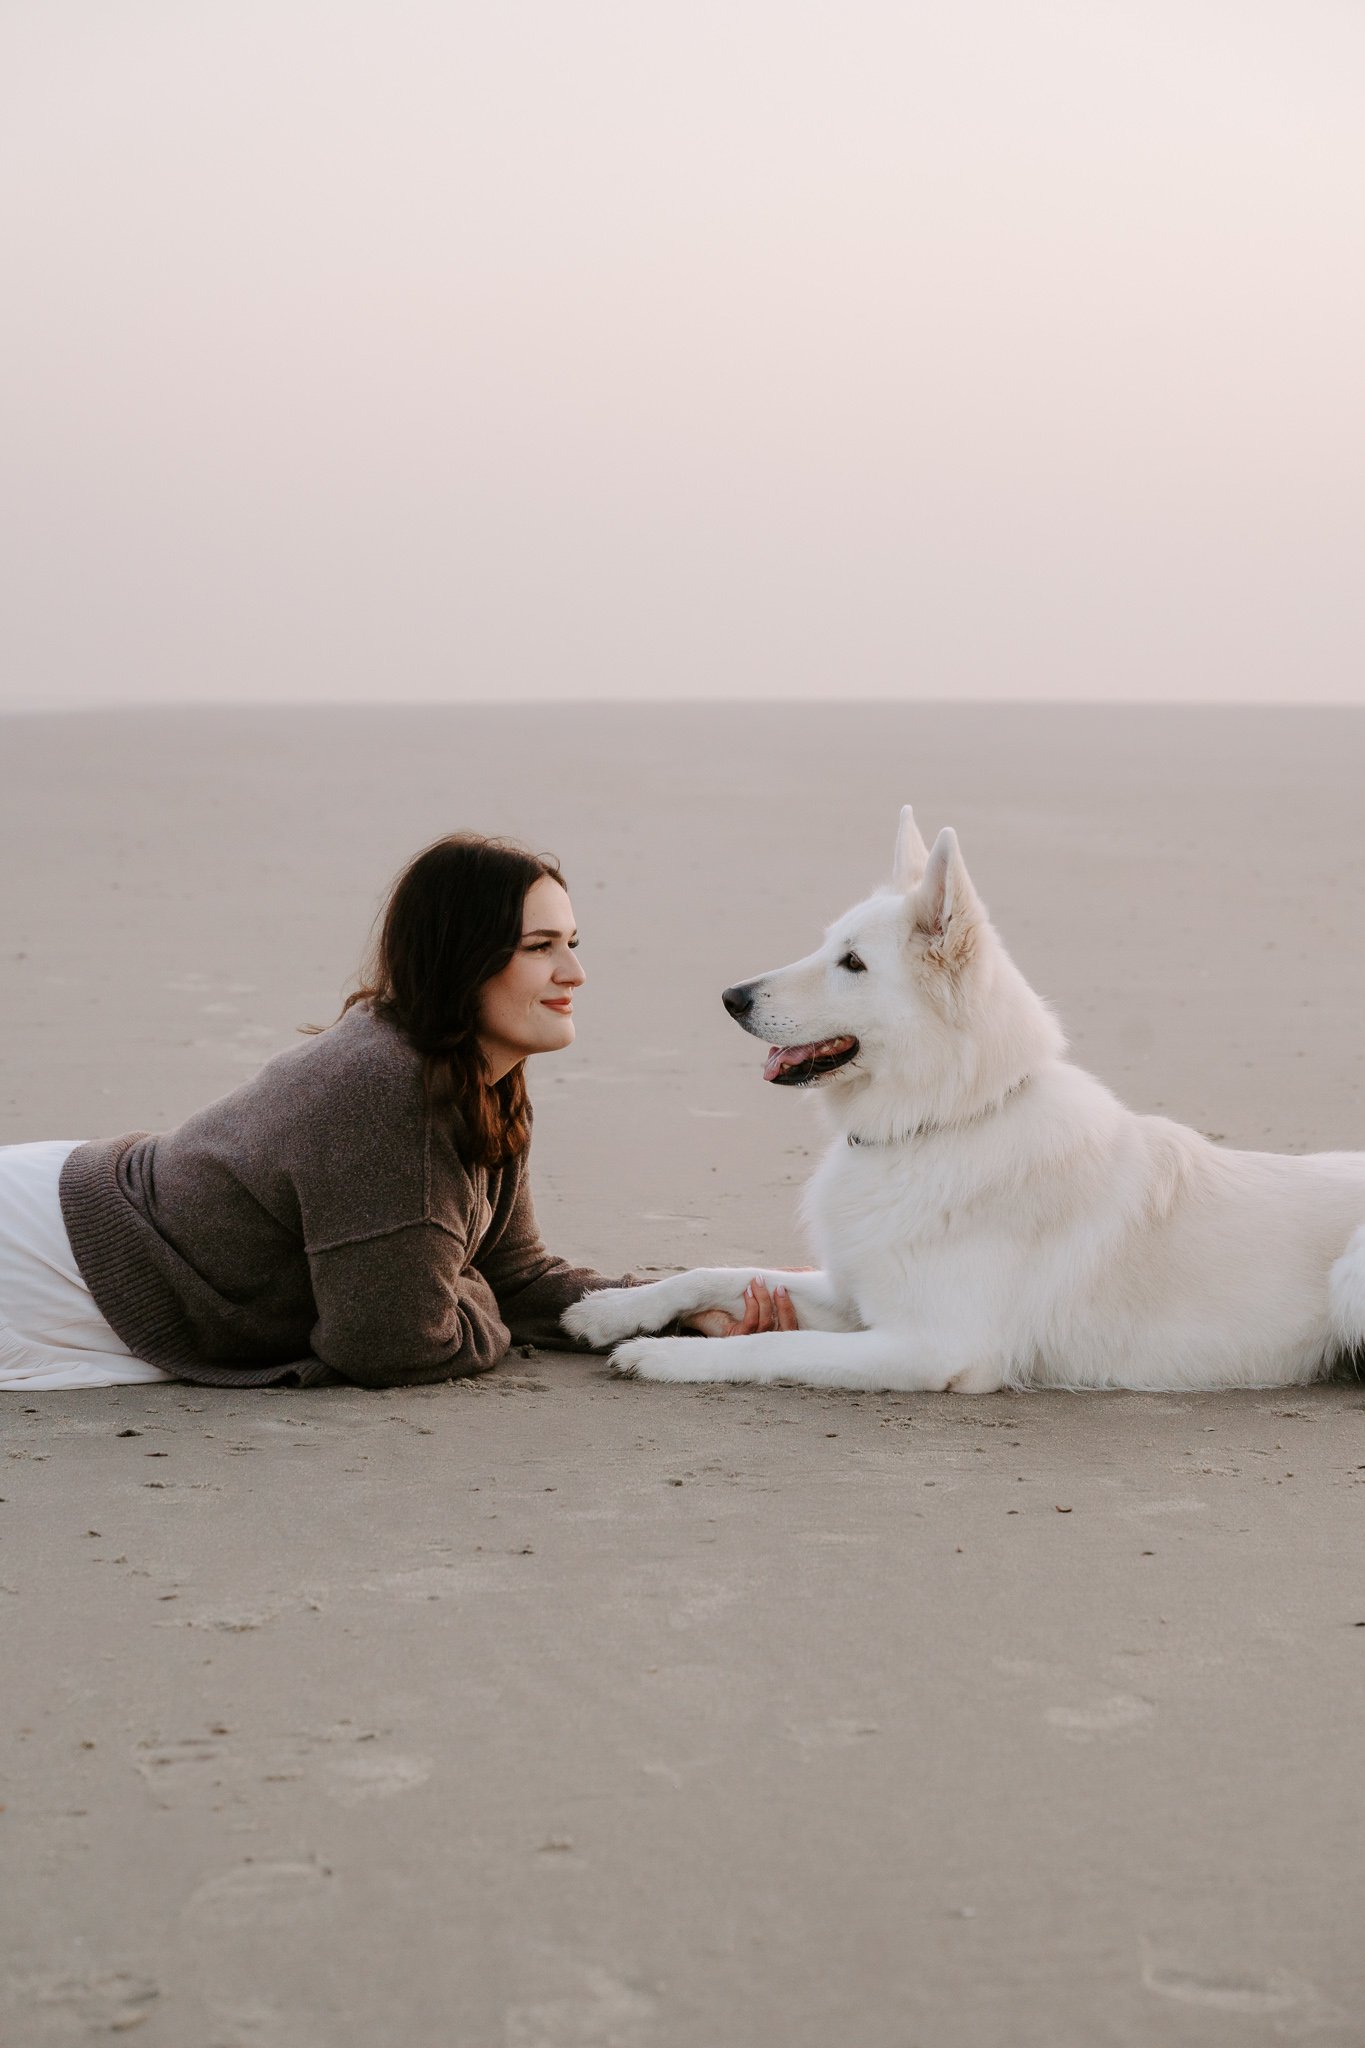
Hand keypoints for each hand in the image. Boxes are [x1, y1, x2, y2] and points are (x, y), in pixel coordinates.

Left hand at [682, 1277, 799, 1339]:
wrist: (701, 1309)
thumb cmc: (733, 1301)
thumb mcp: (760, 1292)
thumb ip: (780, 1283)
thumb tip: (807, 1270)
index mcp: (774, 1332)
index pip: (793, 1327)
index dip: (795, 1309)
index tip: (788, 1287)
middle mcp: (766, 1341)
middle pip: (786, 1330)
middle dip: (784, 1307)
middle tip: (779, 1286)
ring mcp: (751, 1342)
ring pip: (767, 1324)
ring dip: (764, 1300)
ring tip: (756, 1281)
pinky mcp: (737, 1339)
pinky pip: (750, 1324)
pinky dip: (751, 1306)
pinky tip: (747, 1291)